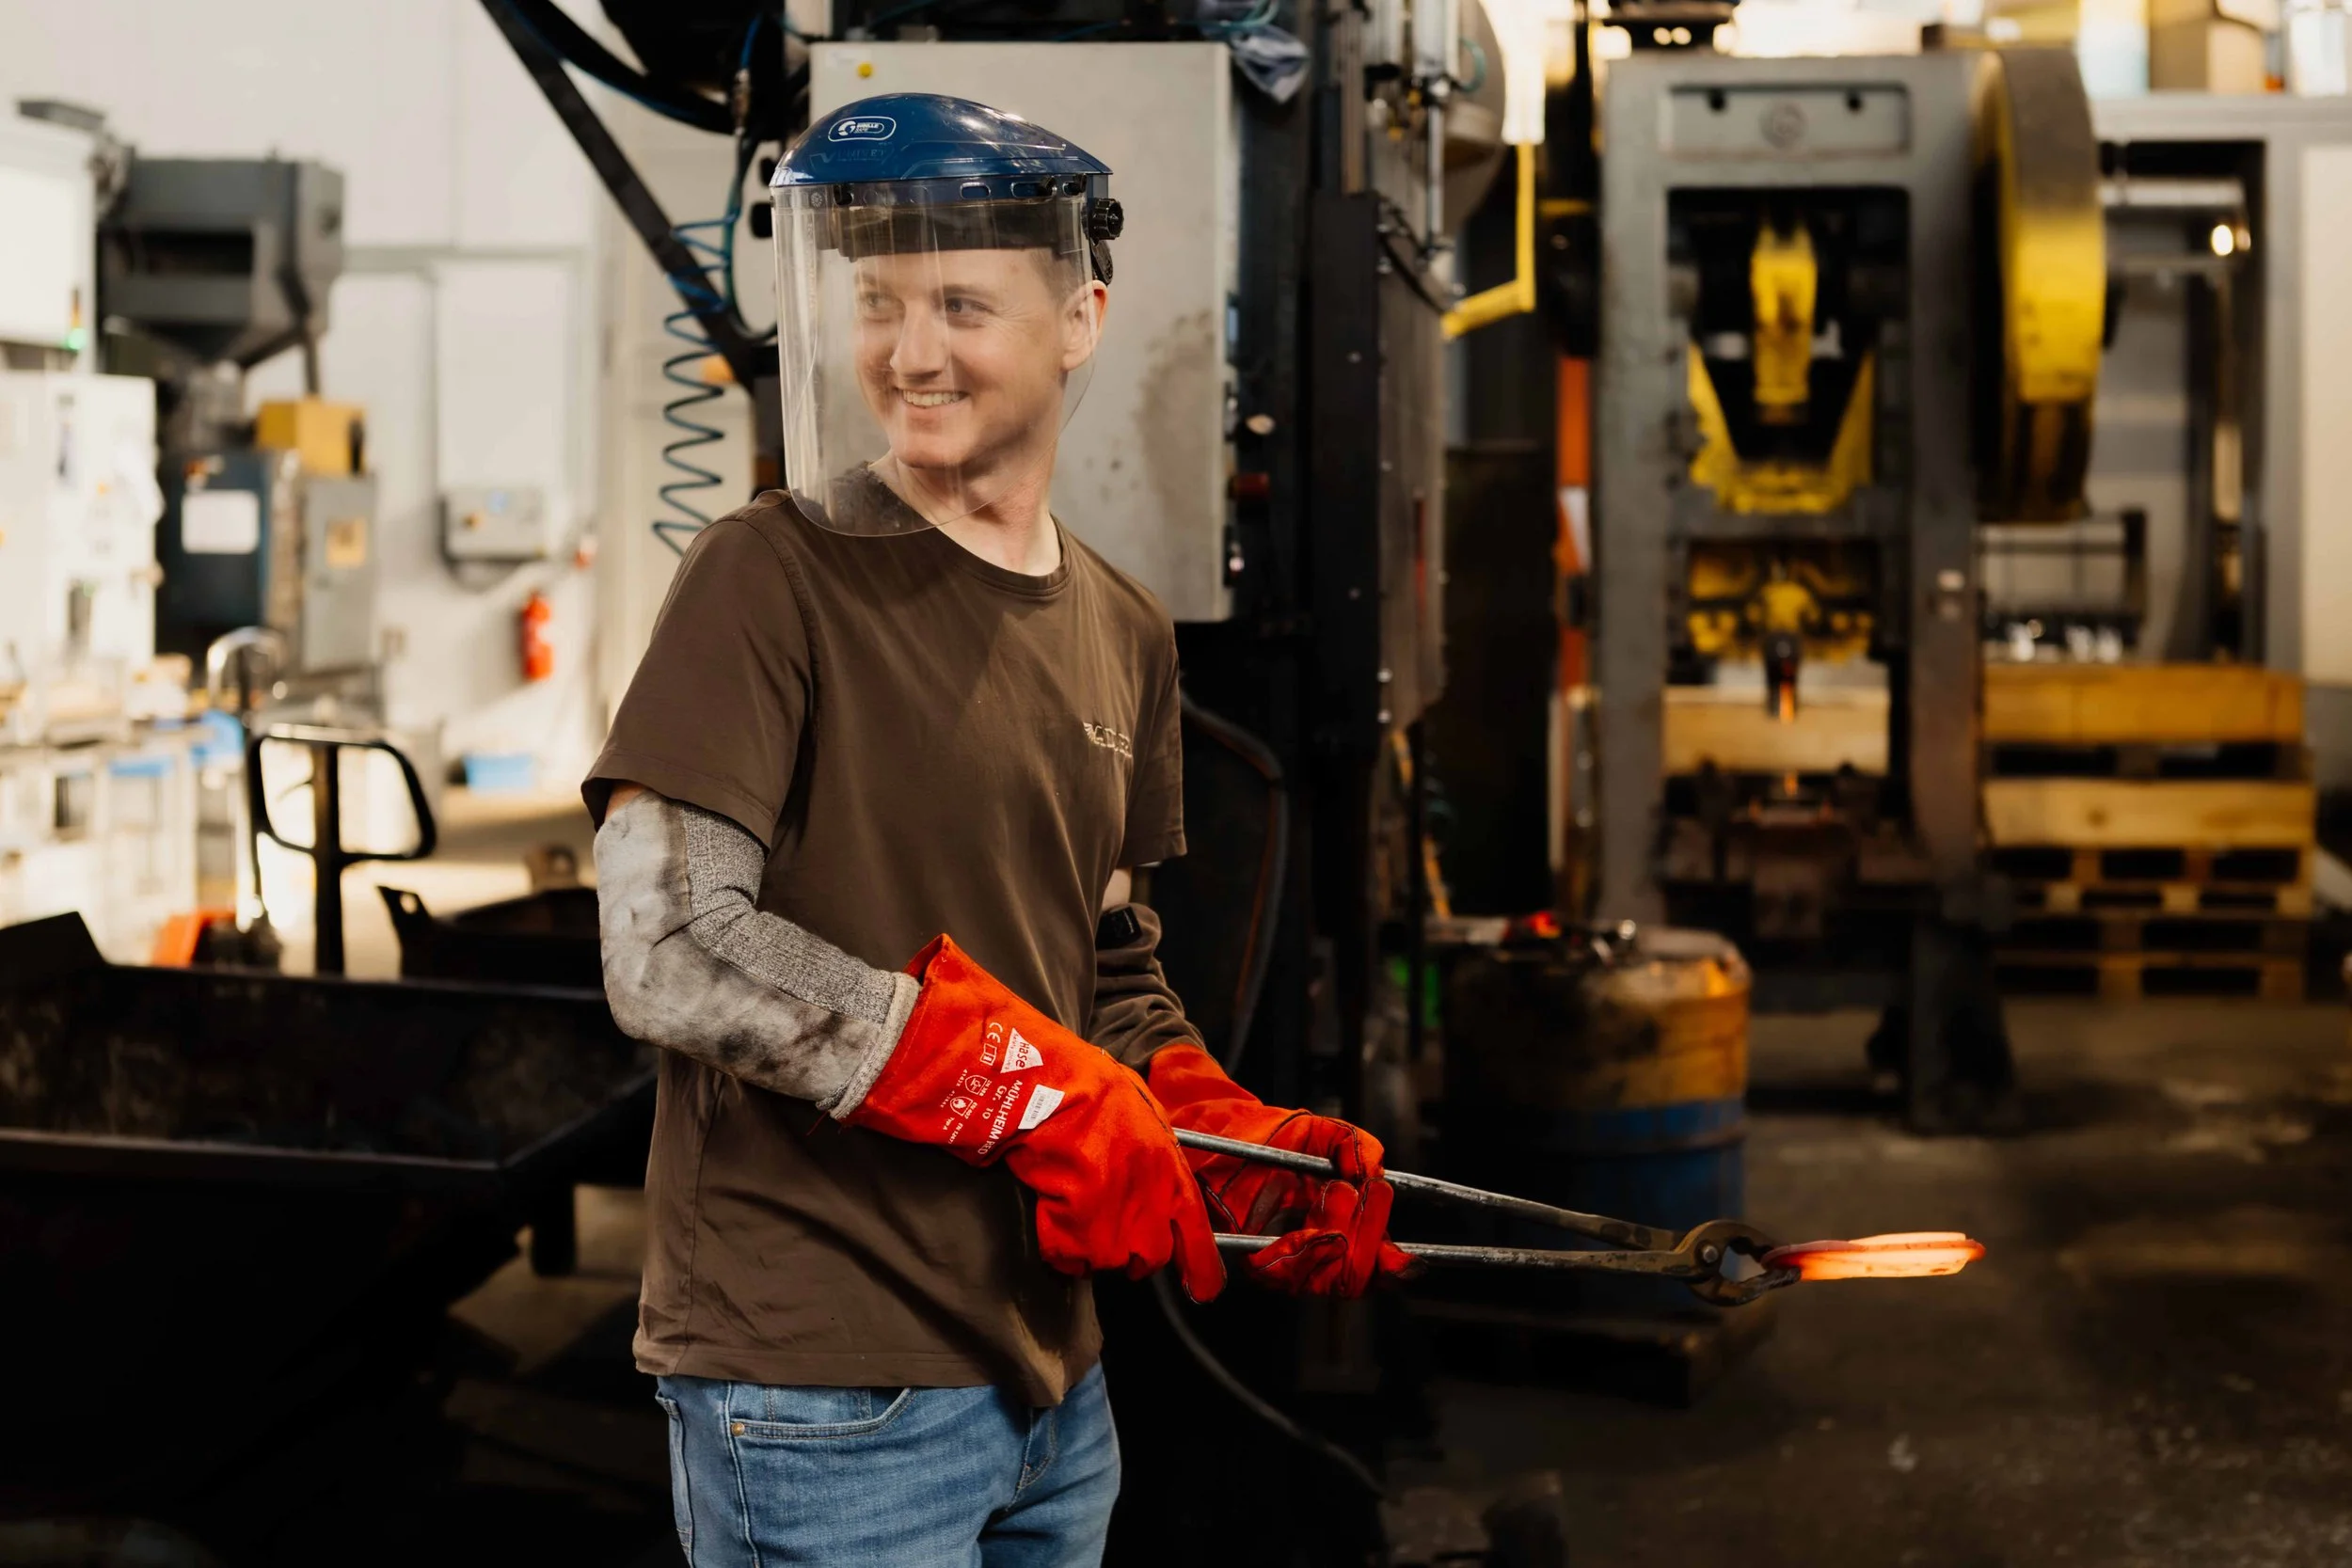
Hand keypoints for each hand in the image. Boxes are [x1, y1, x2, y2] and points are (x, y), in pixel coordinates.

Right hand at [844, 936, 1225, 1300]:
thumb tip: (1155, 1175)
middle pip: (1150, 1259)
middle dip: (1128, 1248)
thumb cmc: (1089, 1087)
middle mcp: (1153, 1206)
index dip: (1202, 1269)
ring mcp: (1117, 1226)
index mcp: (1172, 1173)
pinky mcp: (1077, 1238)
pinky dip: (1057, 1247)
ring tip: (1069, 1205)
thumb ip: (1156, 1153)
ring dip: (1091, 1246)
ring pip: (1110, 1264)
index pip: (1198, 1237)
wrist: (1046, 1091)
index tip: (1203, 1289)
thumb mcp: (1142, 1111)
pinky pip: (1070, 1263)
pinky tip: (1048, 1211)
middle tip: (1101, 1220)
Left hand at [1146, 1042, 1411, 1297]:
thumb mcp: (1314, 1130)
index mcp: (1337, 1218)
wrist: (1208, 1130)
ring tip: (1324, 1212)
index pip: (1375, 1259)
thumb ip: (1353, 1143)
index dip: (1390, 1264)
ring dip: (1329, 1249)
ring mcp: (1284, 1258)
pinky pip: (1284, 1277)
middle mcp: (1313, 1245)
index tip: (1398, 1255)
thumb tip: (1374, 1174)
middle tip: (1347, 1200)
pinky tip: (1289, 1241)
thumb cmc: (1261, 1131)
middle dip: (1362, 1243)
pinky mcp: (1252, 1262)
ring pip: (1324, 1281)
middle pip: (1354, 1277)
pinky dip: (1294, 1260)